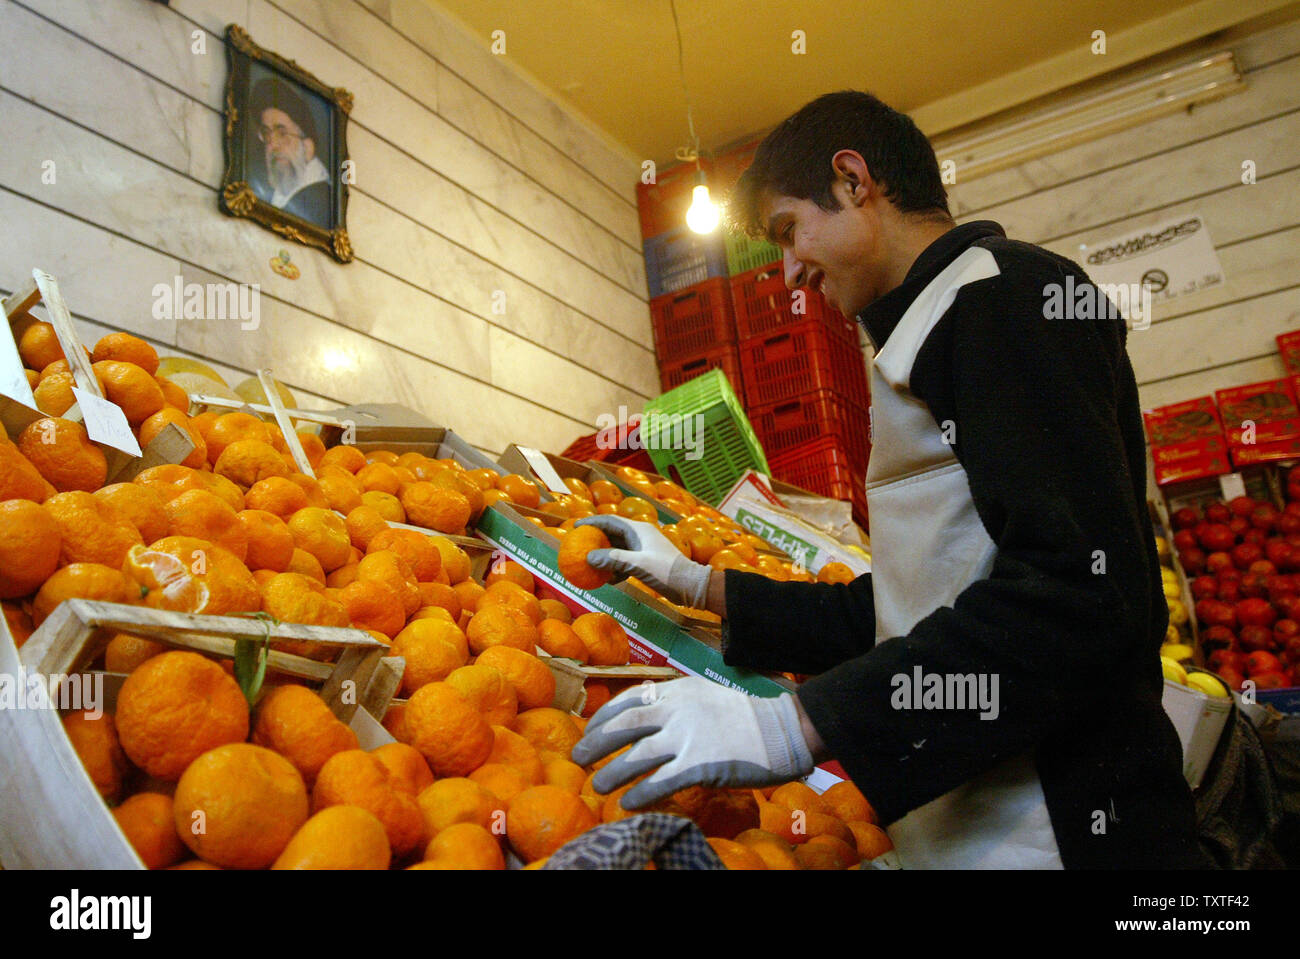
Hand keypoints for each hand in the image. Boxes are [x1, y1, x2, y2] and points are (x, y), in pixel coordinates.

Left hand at [570, 677, 815, 809]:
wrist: (784, 730)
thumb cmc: (744, 717)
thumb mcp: (704, 696)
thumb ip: (675, 705)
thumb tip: (641, 724)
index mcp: (678, 690)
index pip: (630, 699)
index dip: (604, 717)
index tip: (589, 730)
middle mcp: (679, 710)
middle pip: (624, 725)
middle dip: (596, 743)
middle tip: (578, 758)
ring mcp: (689, 737)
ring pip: (637, 757)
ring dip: (612, 773)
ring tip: (597, 785)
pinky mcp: (701, 765)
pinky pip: (661, 782)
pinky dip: (640, 794)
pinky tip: (628, 804)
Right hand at [575, 515, 710, 608]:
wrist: (690, 584)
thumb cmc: (666, 571)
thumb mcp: (638, 565)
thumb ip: (613, 560)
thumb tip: (589, 557)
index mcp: (638, 530)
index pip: (610, 520)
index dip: (592, 522)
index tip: (575, 527)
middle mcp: (640, 536)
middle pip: (612, 533)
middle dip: (596, 540)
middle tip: (579, 546)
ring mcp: (644, 548)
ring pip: (618, 549)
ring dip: (605, 557)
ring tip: (591, 564)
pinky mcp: (647, 562)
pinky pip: (625, 561)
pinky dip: (616, 568)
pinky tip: (609, 580)